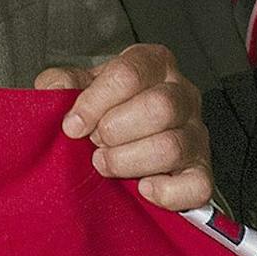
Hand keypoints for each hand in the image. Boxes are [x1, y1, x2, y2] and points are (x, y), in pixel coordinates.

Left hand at [36, 43, 211, 209]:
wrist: (117, 140)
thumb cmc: (101, 108)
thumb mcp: (76, 87)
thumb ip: (61, 83)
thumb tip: (55, 89)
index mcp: (153, 63)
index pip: (129, 74)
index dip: (95, 102)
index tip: (73, 125)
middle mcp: (182, 94)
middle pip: (159, 107)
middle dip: (115, 130)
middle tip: (94, 142)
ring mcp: (196, 133)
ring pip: (172, 146)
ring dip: (129, 161)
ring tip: (105, 163)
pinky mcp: (202, 171)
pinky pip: (197, 185)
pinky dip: (166, 192)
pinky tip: (142, 188)